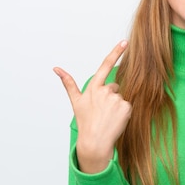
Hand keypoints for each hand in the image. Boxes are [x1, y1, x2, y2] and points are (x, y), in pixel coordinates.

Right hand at [53, 40, 131, 173]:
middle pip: (114, 87)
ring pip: (121, 97)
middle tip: (102, 111)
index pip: (105, 66)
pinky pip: (128, 105)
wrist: (95, 141)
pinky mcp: (126, 107)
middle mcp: (105, 91)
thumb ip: (68, 83)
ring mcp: (116, 99)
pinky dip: (124, 113)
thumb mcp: (76, 101)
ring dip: (117, 106)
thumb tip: (56, 68)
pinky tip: (115, 120)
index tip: (125, 42)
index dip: (116, 52)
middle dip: (110, 96)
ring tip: (108, 117)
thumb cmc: (85, 121)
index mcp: (94, 88)